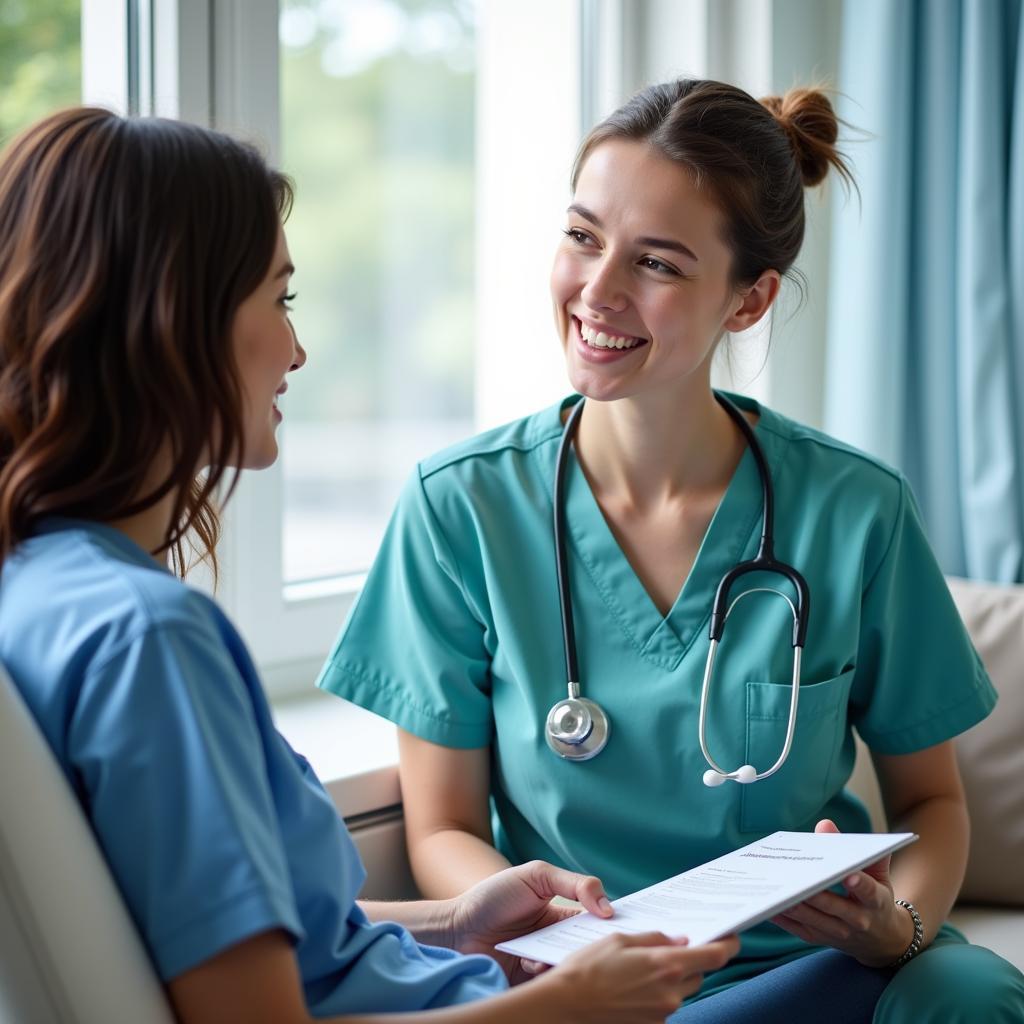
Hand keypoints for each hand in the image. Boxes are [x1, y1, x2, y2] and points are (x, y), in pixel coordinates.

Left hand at [450, 860, 612, 983]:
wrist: (458, 928)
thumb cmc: (495, 896)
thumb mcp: (536, 875)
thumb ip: (575, 883)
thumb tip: (608, 908)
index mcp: (567, 915)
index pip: (602, 920)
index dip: (619, 922)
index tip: (640, 924)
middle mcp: (561, 941)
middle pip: (594, 947)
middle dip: (599, 945)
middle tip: (600, 942)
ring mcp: (548, 963)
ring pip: (576, 966)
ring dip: (569, 959)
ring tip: (554, 951)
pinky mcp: (535, 984)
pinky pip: (553, 983)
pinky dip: (546, 972)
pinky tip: (531, 962)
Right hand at [549, 931, 739, 1022]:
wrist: (566, 1007)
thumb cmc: (588, 969)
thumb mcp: (619, 939)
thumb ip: (654, 939)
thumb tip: (678, 940)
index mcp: (666, 965)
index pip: (714, 955)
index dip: (728, 944)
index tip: (732, 936)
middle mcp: (671, 993)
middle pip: (698, 974)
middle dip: (689, 961)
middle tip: (669, 949)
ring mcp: (662, 1014)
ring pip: (681, 991)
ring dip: (671, 979)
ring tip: (640, 970)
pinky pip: (664, 1006)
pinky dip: (656, 995)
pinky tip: (632, 988)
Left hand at [770, 819, 915, 966]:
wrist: (881, 940)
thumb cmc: (877, 898)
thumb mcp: (877, 874)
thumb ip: (858, 849)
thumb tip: (825, 825)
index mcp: (876, 902)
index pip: (868, 892)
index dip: (859, 883)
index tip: (849, 874)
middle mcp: (857, 920)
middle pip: (833, 906)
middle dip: (815, 893)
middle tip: (797, 877)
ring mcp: (837, 932)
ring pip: (812, 919)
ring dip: (794, 905)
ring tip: (777, 888)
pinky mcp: (819, 939)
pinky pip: (798, 928)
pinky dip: (783, 918)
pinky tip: (768, 903)